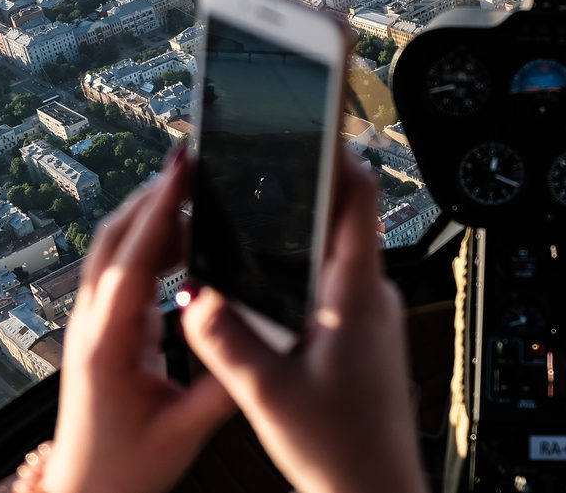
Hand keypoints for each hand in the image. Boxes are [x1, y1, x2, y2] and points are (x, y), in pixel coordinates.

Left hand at [39, 146, 234, 492]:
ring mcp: (92, 323)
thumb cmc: (122, 470)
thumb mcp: (183, 431)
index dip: (159, 208)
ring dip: (154, 215)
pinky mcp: (103, 328)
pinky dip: (155, 243)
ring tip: (201, 194)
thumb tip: (266, 343)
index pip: (131, 260)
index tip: (183, 168)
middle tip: (195, 158)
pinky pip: (124, 269)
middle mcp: (91, 325)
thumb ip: (225, 385)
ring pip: (116, 248)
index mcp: (106, 345)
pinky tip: (190, 244)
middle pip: (115, 238)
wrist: (82, 491)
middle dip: (155, 193)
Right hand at [181, 152, 428, 492]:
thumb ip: (226, 340)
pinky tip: (267, 273)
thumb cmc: (342, 452)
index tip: (309, 114)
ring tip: (257, 201)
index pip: (357, 195)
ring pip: (332, 248)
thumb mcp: (268, 394)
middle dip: (304, 178)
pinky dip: (298, 264)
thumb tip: (196, 294)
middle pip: (341, 212)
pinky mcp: (360, 335)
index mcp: (355, 293)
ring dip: (298, 224)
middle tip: (266, 147)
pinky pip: (329, 279)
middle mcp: (369, 294)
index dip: (334, 148)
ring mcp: (367, 314)